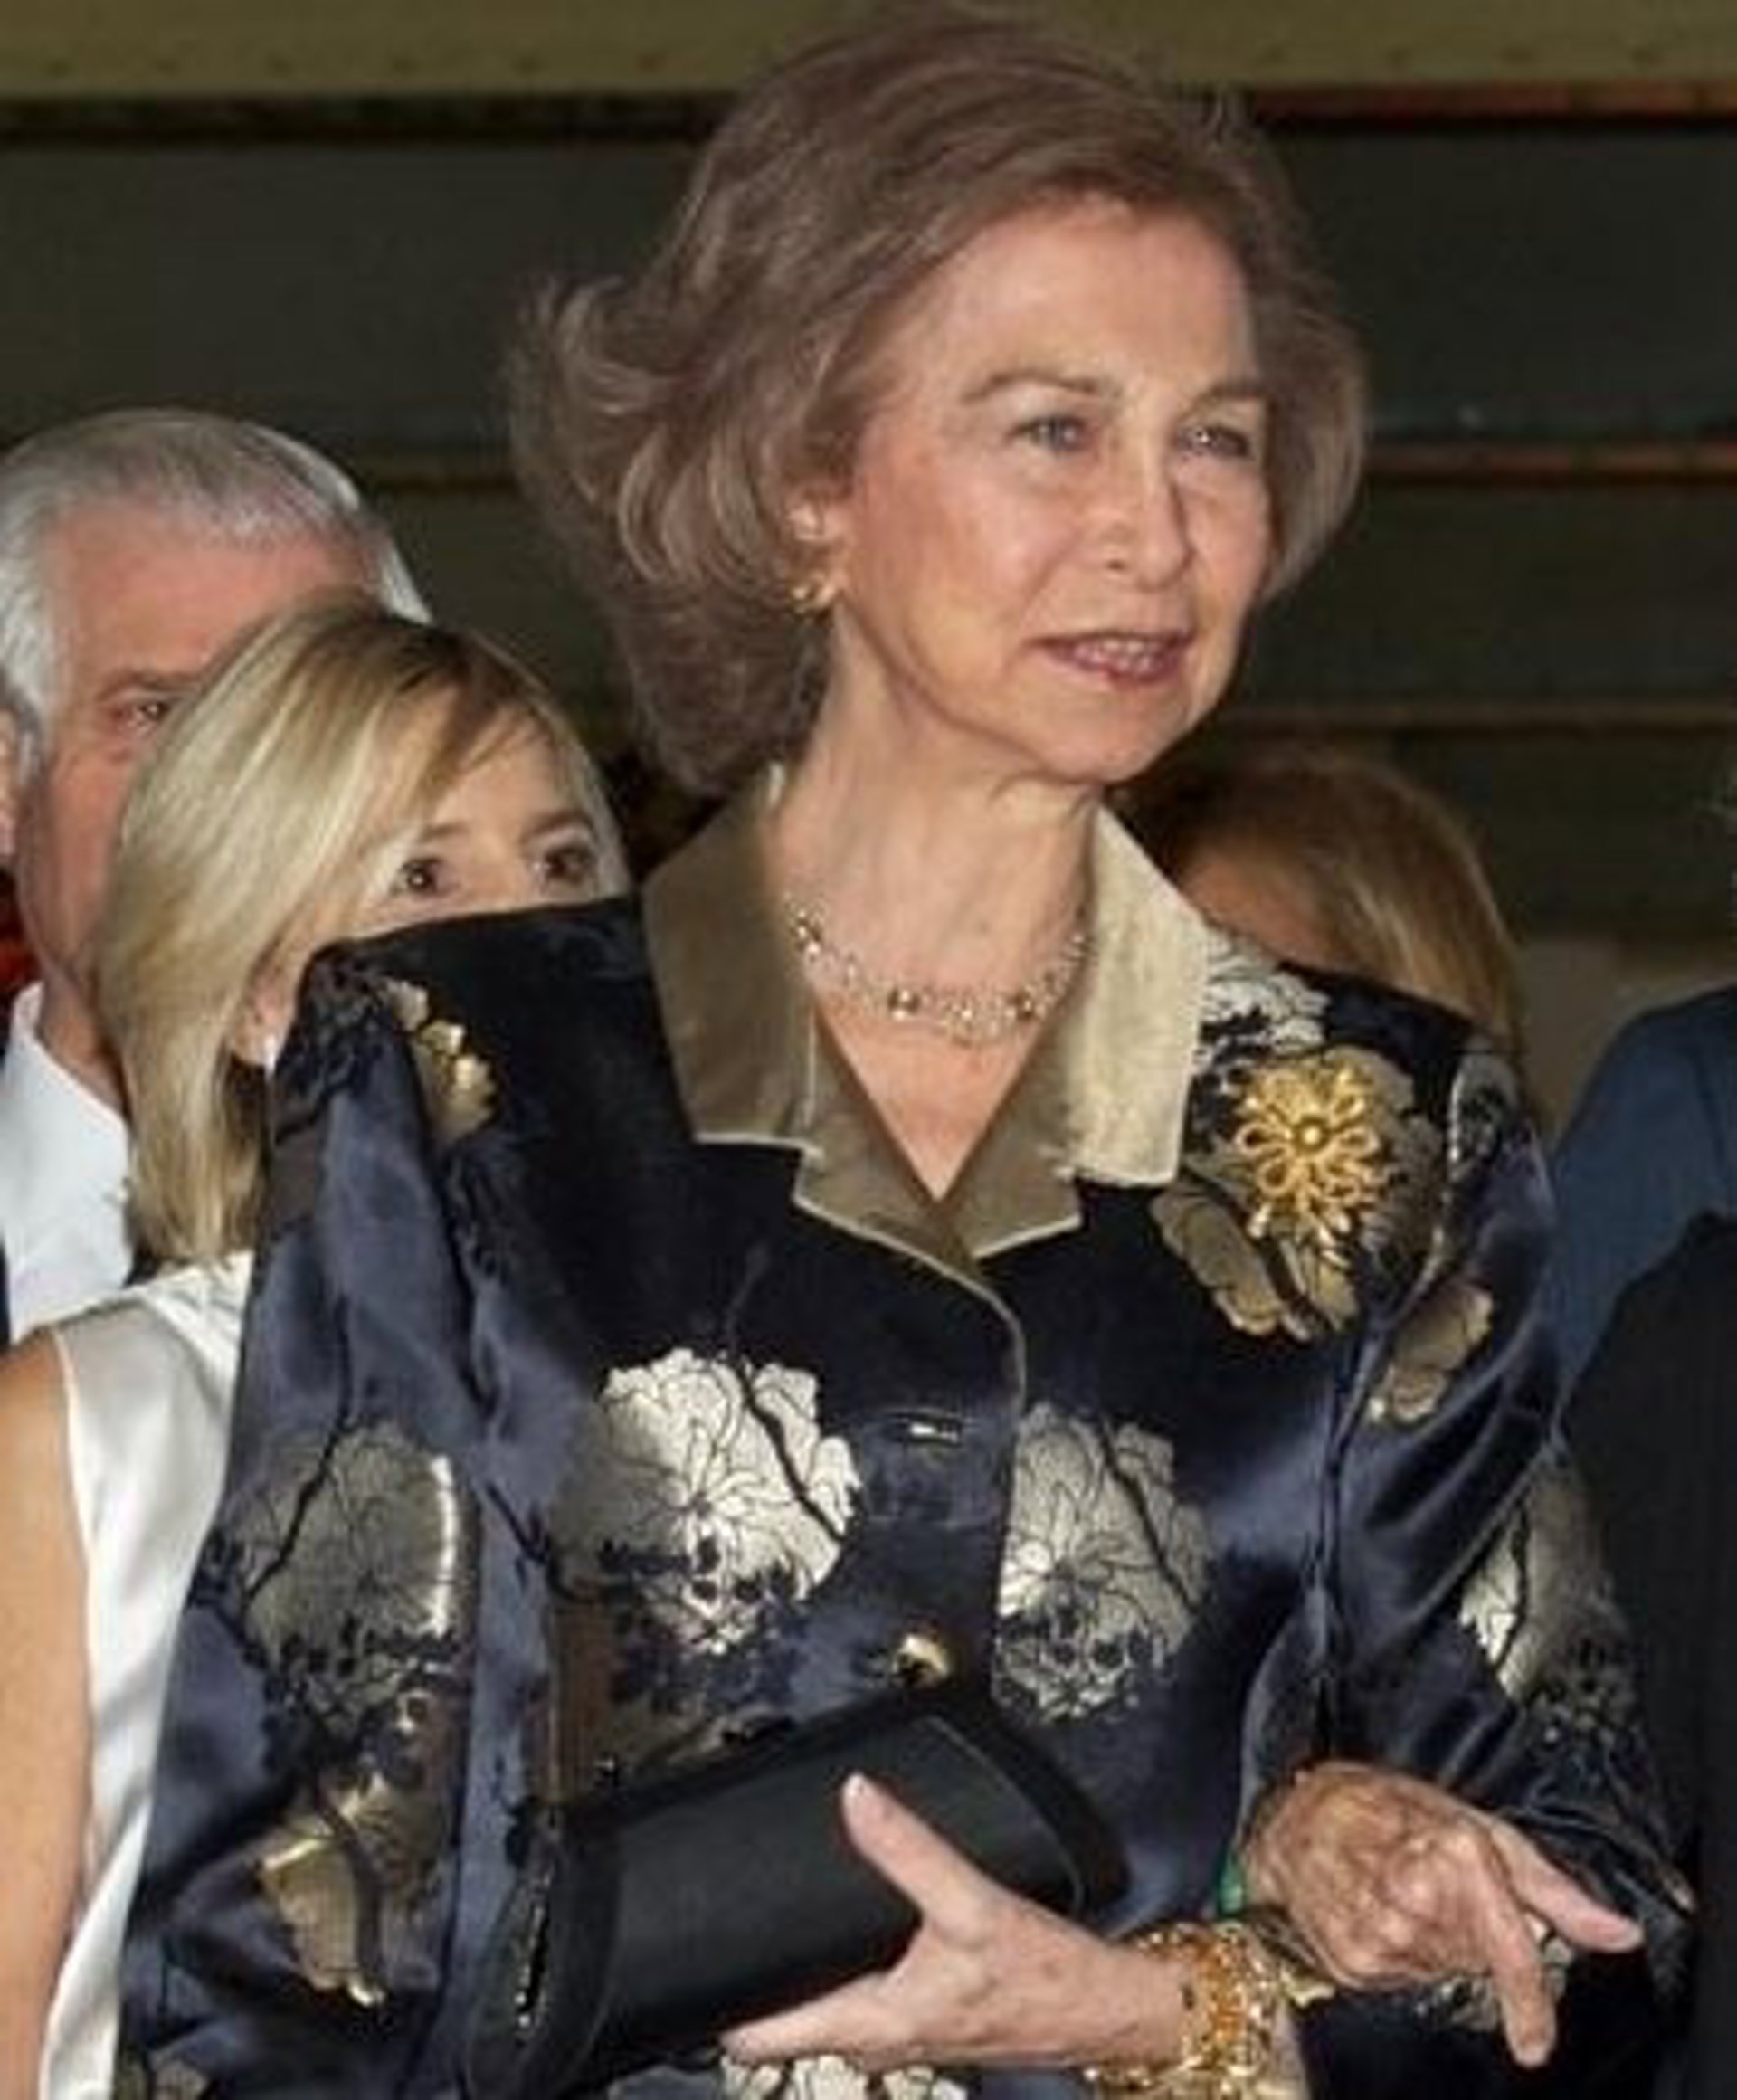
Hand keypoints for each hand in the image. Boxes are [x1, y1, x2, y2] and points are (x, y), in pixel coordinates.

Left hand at [724, 1773, 1181, 2075]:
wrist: (1105, 2007)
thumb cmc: (1046, 1976)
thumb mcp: (972, 1903)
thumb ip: (908, 1848)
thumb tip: (855, 1795)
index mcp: (872, 2023)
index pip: (759, 2039)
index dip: (717, 2003)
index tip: (694, 1958)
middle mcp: (875, 2040)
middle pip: (784, 2021)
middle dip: (757, 1977)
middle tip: (733, 1916)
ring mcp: (897, 2033)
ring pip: (821, 2008)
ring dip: (801, 1971)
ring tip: (785, 1913)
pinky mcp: (921, 2016)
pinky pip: (857, 1997)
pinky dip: (841, 1967)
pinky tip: (852, 1925)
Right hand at [1243, 1761, 1641, 2067]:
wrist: (1296, 1814)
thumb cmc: (1391, 1808)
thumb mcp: (1482, 1828)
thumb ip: (1556, 1890)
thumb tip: (1619, 1934)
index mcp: (1459, 1859)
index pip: (1510, 1956)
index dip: (1531, 2005)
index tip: (1537, 2043)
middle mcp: (1419, 1901)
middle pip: (1479, 1964)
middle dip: (1475, 1935)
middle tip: (1443, 1887)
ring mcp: (1381, 1936)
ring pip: (1441, 1973)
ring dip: (1438, 1944)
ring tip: (1407, 1892)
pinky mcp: (1352, 1961)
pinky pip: (1401, 1980)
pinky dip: (1401, 1954)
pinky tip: (1381, 1912)